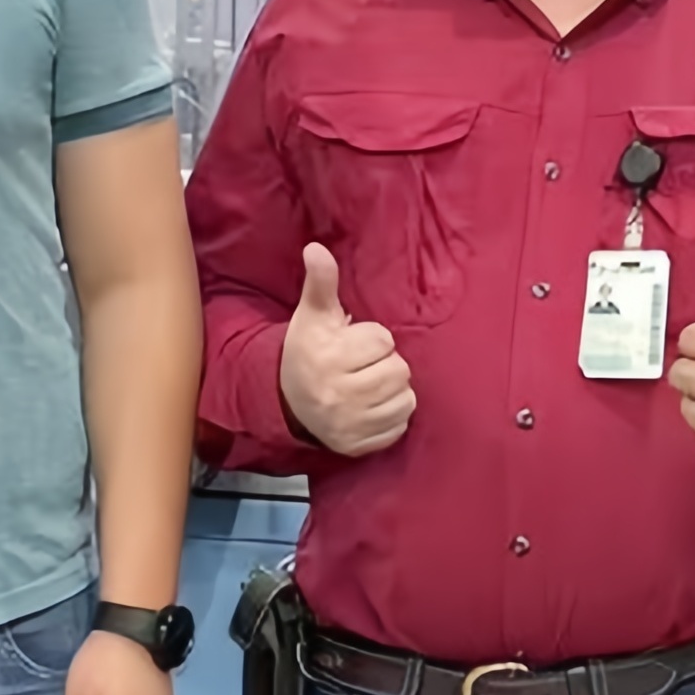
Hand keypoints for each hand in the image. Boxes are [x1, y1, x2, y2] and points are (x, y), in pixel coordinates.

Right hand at [279, 241, 416, 456]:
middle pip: (399, 370)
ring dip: (394, 390)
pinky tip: (372, 407)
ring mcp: (349, 424)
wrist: (289, 402)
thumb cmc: (308, 351)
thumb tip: (315, 248)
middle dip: (385, 364)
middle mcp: (337, 394)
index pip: (382, 340)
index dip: (371, 339)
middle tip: (362, 366)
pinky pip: (400, 425)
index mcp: (327, 358)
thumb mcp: (312, 316)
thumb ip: (321, 282)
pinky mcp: (358, 446)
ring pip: (406, 399)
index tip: (352, 344)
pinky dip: (393, 416)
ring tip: (369, 385)